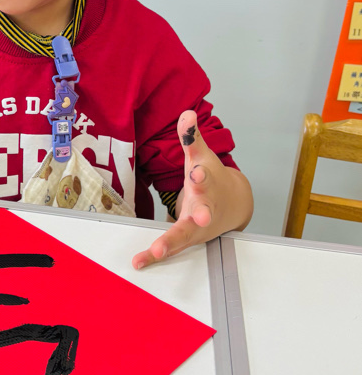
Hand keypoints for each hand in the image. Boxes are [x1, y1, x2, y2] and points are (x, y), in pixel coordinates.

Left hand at [132, 110, 252, 269]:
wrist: (233, 205)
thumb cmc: (213, 179)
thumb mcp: (202, 156)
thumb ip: (192, 137)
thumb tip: (186, 113)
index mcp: (208, 184)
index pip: (205, 177)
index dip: (201, 175)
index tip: (197, 173)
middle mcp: (205, 206)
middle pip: (203, 211)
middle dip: (200, 214)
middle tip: (198, 219)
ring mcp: (197, 226)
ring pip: (185, 235)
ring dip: (172, 242)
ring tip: (158, 250)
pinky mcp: (187, 238)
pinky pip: (171, 247)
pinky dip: (155, 255)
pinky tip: (140, 261)